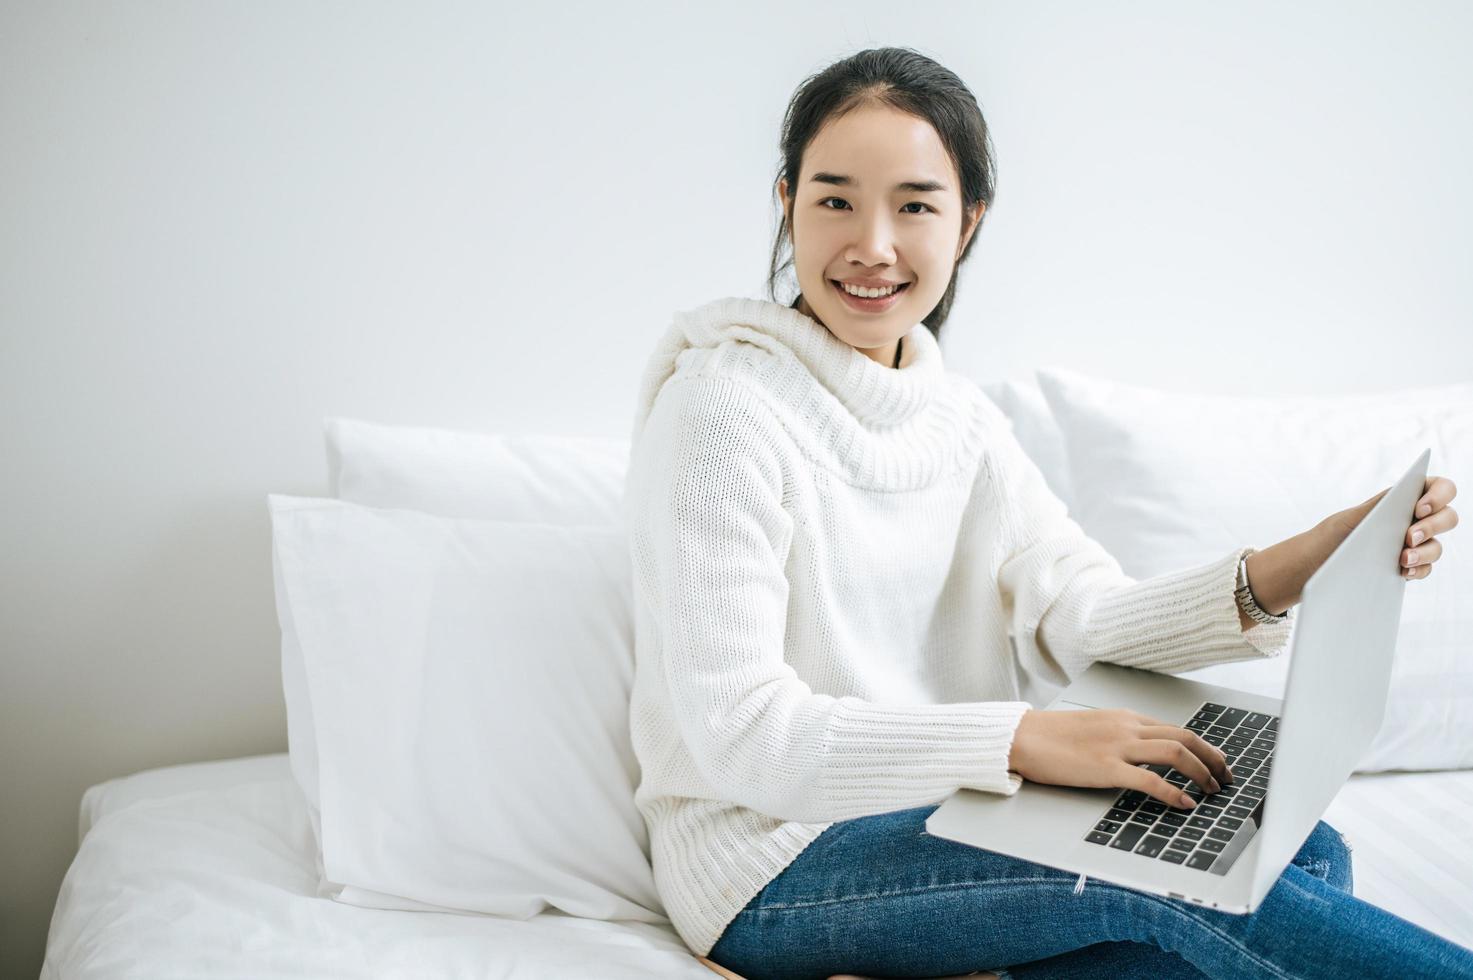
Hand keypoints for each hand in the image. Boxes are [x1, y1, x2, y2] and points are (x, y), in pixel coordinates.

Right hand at [1007, 708, 1231, 809]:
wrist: (1022, 737)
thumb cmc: (1051, 736)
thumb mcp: (1093, 728)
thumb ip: (1119, 737)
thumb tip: (1140, 755)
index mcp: (1125, 718)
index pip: (1175, 729)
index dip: (1202, 746)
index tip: (1216, 761)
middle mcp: (1127, 727)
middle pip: (1185, 737)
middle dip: (1213, 758)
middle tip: (1227, 777)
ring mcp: (1118, 746)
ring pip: (1176, 753)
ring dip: (1202, 773)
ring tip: (1212, 790)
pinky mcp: (1106, 768)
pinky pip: (1151, 780)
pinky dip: (1174, 793)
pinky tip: (1185, 804)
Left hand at [1323, 475, 1457, 580]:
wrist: (1319, 564)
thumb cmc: (1334, 534)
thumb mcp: (1350, 517)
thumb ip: (1378, 507)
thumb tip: (1399, 498)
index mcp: (1404, 499)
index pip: (1440, 488)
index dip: (1439, 495)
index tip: (1419, 508)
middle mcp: (1415, 520)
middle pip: (1447, 518)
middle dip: (1432, 527)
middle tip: (1409, 537)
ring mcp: (1415, 545)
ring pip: (1437, 546)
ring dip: (1424, 552)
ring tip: (1402, 559)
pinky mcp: (1410, 567)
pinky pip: (1426, 568)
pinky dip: (1419, 570)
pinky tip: (1404, 572)